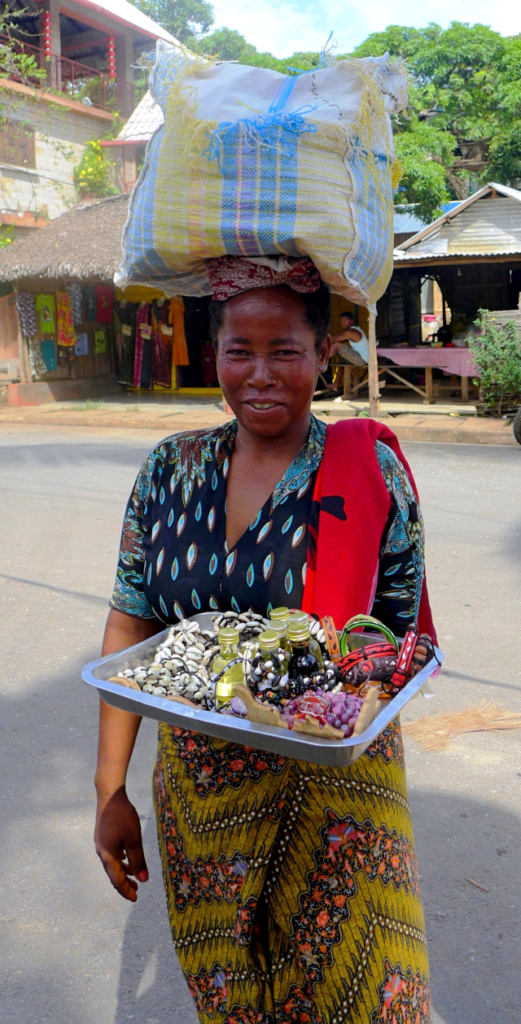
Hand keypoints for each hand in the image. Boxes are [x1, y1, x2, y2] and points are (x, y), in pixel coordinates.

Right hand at [94, 786, 148, 901]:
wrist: (109, 796)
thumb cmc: (122, 817)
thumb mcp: (134, 839)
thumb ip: (138, 860)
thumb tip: (143, 879)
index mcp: (108, 855)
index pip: (117, 879)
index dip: (126, 890)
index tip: (135, 899)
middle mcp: (102, 852)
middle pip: (113, 873)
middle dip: (124, 884)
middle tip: (136, 892)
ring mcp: (101, 844)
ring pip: (113, 864)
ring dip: (123, 872)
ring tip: (134, 878)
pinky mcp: (103, 836)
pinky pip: (112, 854)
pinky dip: (121, 861)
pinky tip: (127, 859)